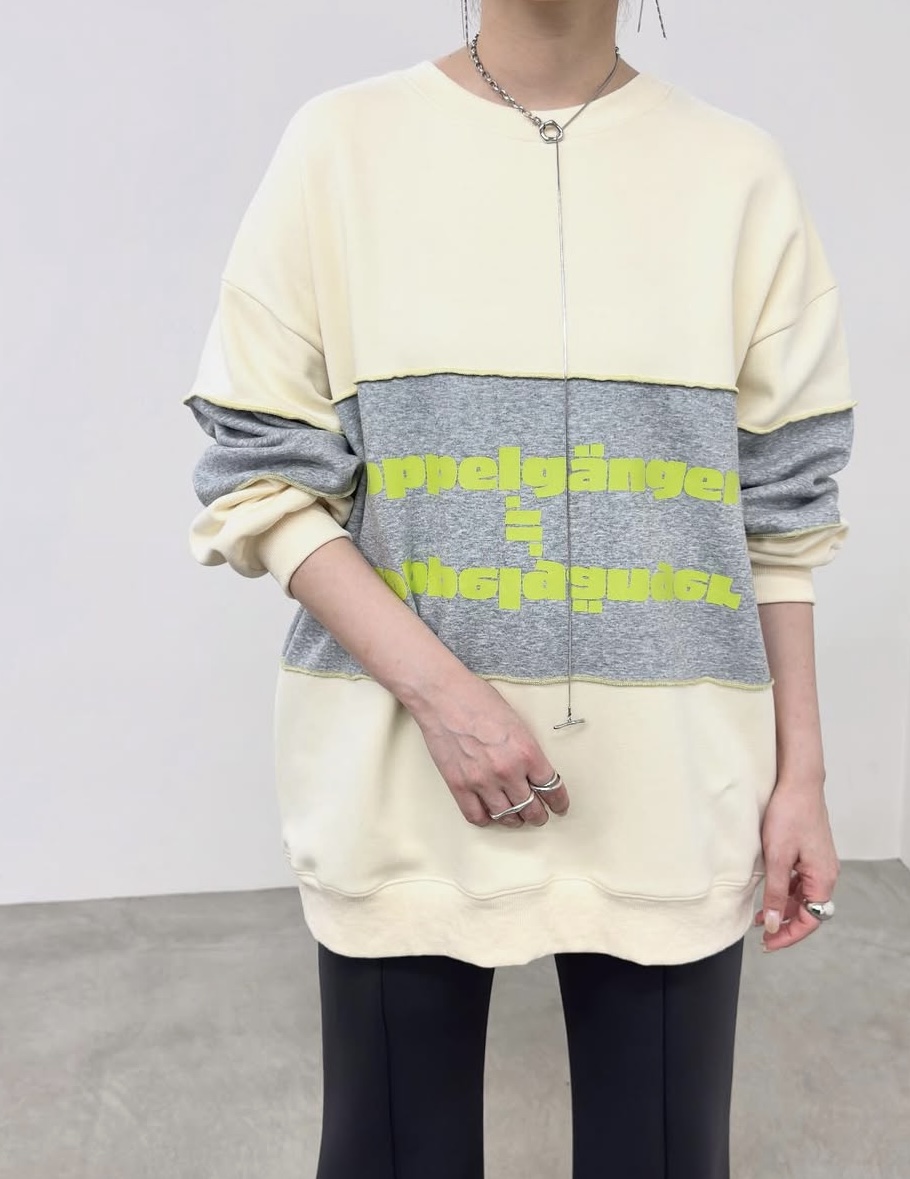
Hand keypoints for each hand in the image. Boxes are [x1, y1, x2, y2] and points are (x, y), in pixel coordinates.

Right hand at [412, 672, 569, 828]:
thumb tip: (532, 772)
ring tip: (516, 818)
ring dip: (515, 820)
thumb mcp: (516, 722)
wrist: (443, 696)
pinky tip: (490, 813)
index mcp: (527, 752)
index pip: (552, 788)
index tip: (559, 807)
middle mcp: (507, 771)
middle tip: (539, 815)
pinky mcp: (458, 786)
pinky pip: (476, 816)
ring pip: (506, 816)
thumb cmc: (478, 700)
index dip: (559, 802)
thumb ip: (526, 750)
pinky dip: (487, 819)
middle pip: (531, 808)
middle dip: (538, 815)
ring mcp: (482, 781)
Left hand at [754, 778, 839, 951]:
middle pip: (808, 909)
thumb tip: (771, 923)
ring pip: (802, 895)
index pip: (810, 919)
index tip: (768, 943)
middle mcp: (826, 873)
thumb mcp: (777, 857)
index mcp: (823, 878)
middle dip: (784, 923)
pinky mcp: (810, 853)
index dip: (788, 935)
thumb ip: (774, 892)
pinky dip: (784, 890)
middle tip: (761, 934)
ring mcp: (818, 863)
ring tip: (759, 916)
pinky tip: (768, 892)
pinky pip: (799, 880)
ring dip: (783, 907)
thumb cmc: (789, 815)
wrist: (797, 782)